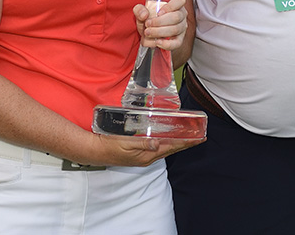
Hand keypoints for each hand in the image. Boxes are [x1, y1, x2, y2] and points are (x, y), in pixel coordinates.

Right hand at [85, 132, 204, 167]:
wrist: (95, 151)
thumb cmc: (109, 146)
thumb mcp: (125, 143)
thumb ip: (142, 143)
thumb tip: (157, 143)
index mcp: (147, 156)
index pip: (171, 148)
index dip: (186, 143)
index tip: (199, 138)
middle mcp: (147, 158)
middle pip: (171, 149)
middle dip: (186, 143)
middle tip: (199, 137)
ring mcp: (143, 156)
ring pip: (165, 149)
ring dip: (177, 143)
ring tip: (188, 137)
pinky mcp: (138, 153)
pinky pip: (157, 148)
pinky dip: (166, 142)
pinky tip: (167, 138)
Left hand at [133, 0, 186, 50]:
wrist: (147, 30)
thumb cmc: (148, 17)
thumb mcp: (141, 11)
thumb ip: (139, 10)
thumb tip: (144, 14)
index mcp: (175, 3)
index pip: (180, 0)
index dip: (170, 6)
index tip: (158, 13)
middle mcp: (181, 14)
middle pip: (176, 17)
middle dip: (160, 22)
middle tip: (148, 24)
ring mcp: (182, 27)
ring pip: (175, 29)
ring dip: (160, 32)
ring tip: (148, 32)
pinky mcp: (179, 39)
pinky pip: (177, 43)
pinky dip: (167, 44)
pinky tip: (157, 42)